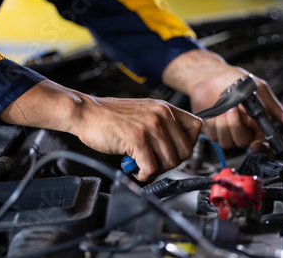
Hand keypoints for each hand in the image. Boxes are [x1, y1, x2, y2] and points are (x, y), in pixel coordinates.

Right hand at [75, 97, 201, 180]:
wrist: (86, 113)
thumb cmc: (111, 115)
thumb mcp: (144, 111)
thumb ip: (162, 124)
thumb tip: (176, 145)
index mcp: (165, 108)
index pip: (196, 127)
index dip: (189, 143)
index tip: (175, 150)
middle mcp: (161, 115)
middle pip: (185, 151)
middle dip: (171, 163)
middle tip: (156, 163)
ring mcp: (150, 127)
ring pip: (170, 162)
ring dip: (156, 170)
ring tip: (143, 166)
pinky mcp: (137, 140)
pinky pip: (152, 168)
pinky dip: (144, 175)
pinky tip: (135, 170)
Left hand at [189, 70, 282, 149]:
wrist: (212, 75)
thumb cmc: (236, 81)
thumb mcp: (259, 90)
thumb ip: (274, 107)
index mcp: (257, 122)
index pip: (262, 143)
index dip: (260, 147)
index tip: (255, 144)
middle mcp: (243, 129)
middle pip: (242, 143)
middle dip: (236, 126)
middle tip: (233, 109)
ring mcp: (228, 131)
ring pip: (227, 142)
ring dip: (224, 124)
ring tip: (224, 108)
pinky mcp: (214, 130)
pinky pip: (213, 136)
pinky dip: (213, 123)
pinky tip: (214, 112)